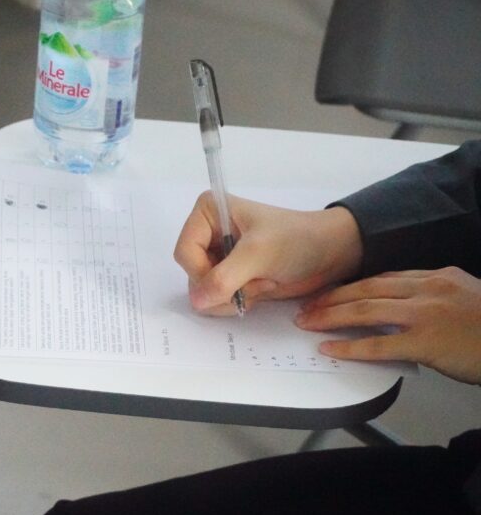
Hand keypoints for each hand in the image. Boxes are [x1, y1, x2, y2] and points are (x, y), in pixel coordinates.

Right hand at [174, 192, 363, 314]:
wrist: (330, 254)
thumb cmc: (297, 241)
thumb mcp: (258, 254)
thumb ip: (224, 278)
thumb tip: (197, 301)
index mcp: (208, 212)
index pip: (184, 252)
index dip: (203, 272)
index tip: (233, 279)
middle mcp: (208, 233)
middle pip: (192, 274)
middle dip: (224, 285)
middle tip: (257, 279)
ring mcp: (218, 256)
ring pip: (203, 292)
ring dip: (233, 295)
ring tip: (263, 283)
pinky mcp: (229, 276)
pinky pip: (216, 300)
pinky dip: (238, 301)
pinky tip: (261, 289)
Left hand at [295, 267, 480, 384]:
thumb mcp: (467, 299)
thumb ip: (436, 298)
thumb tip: (406, 309)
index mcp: (438, 277)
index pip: (384, 278)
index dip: (353, 285)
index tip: (331, 292)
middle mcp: (429, 289)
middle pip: (368, 289)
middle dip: (333, 297)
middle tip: (307, 305)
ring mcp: (426, 314)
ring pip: (366, 310)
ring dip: (331, 316)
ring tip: (308, 322)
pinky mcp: (426, 342)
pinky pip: (378, 344)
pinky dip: (350, 346)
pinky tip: (330, 348)